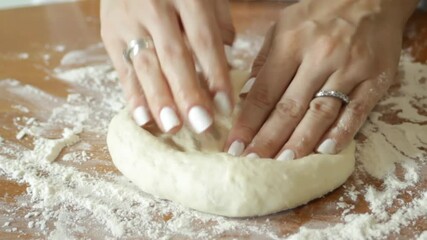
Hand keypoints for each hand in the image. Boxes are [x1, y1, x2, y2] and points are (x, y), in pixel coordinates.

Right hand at [100, 0, 234, 132]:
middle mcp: (154, 6)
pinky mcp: (108, 33)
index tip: (226, 106)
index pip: (203, 40)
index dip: (216, 74)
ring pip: (146, 65)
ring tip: (173, 127)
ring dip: (160, 100)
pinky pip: (122, 69)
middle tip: (202, 124)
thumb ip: (217, 22)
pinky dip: (133, 95)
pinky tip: (144, 118)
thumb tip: (227, 61)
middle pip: (174, 56)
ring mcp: (128, 20)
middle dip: (188, 93)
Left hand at [225, 0, 417, 159]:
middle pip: (289, 107)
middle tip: (252, 162)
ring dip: (300, 141)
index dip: (247, 122)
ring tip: (281, 162)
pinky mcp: (375, 79)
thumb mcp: (284, 26)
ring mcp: (349, 69)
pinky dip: (341, 133)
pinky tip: (324, 150)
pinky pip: (356, 111)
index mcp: (291, 44)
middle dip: (267, 139)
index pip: (264, 92)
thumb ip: (264, 60)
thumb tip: (246, 94)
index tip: (234, 145)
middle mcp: (319, 57)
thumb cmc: (320, 14)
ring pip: (320, 113)